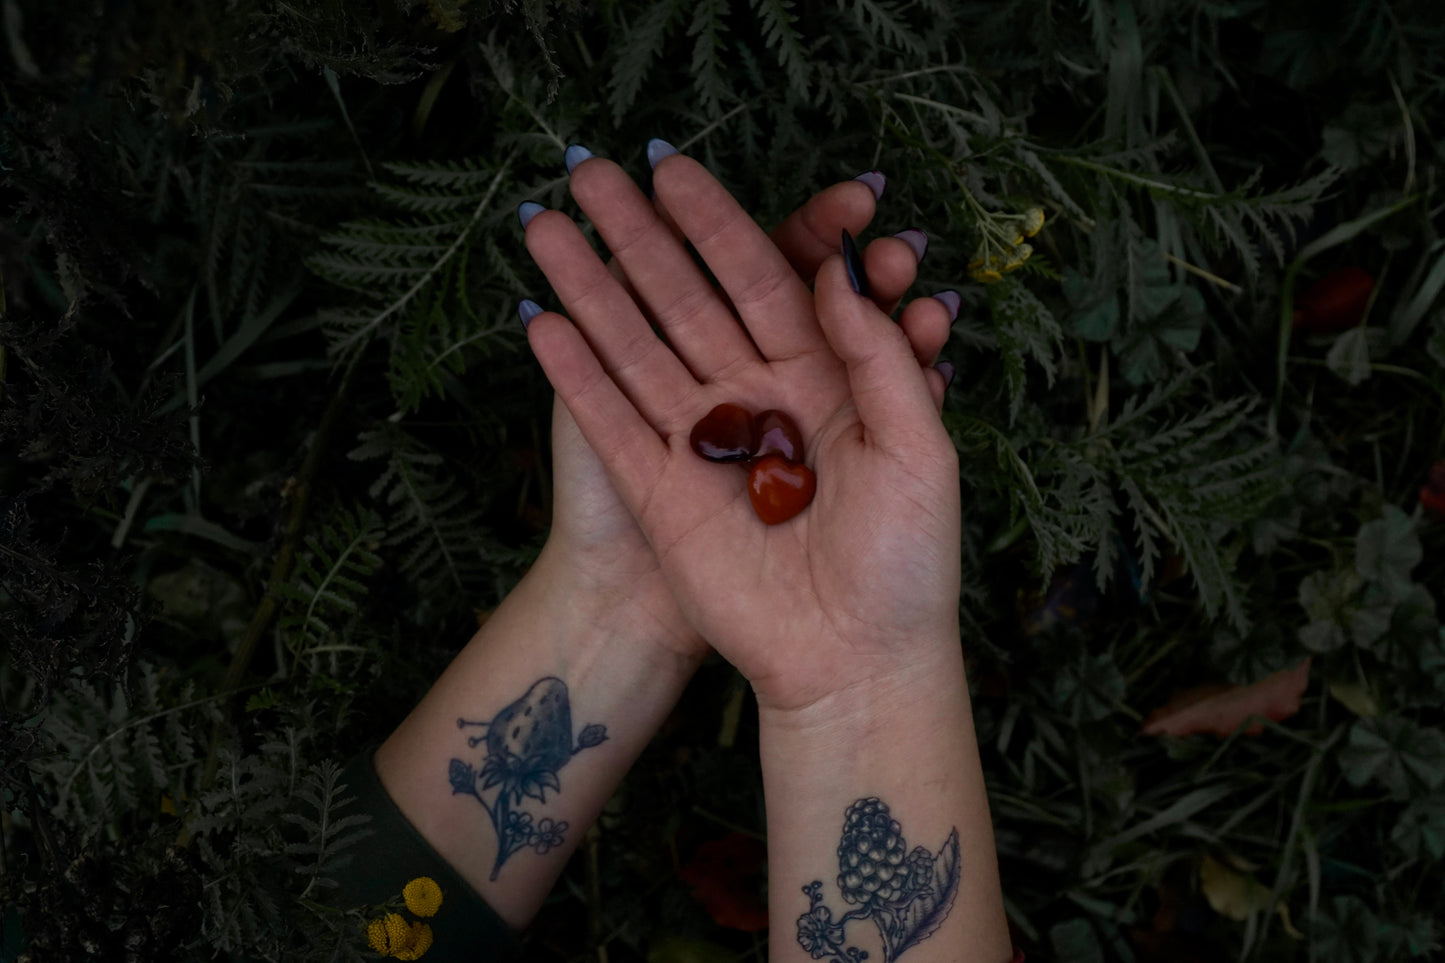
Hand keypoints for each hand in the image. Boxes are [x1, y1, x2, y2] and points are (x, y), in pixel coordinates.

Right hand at [523, 150, 960, 712]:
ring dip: (590, 290)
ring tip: (544, 230)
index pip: (762, 279)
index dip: (718, 225)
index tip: (674, 171)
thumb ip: (879, 354)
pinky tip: (540, 321)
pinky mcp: (661, 494)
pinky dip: (576, 375)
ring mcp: (703, 446)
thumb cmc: (906, 561)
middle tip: (592, 173)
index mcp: (821, 377)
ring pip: (636, 349)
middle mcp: (755, 399)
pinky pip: (611, 422)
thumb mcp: (918, 447)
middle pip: (686, 301)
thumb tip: (837, 268)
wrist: (856, 663)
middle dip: (639, 239)